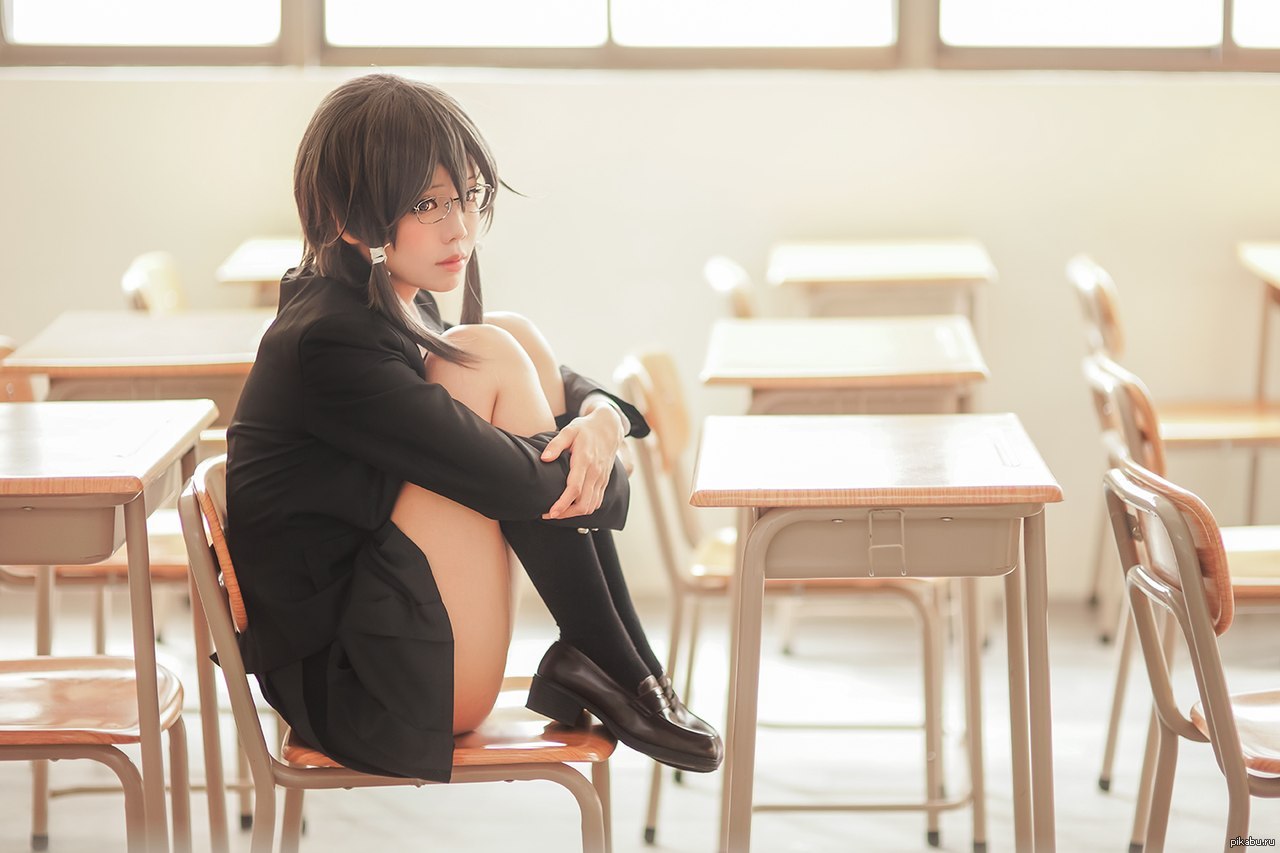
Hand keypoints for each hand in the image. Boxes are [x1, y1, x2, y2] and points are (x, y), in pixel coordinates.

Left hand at [541, 405, 626, 519]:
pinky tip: (573, 507)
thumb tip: (544, 458)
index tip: (551, 512)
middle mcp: (595, 472)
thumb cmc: (586, 429)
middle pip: (584, 503)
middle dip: (566, 514)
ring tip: (559, 513)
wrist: (609, 427)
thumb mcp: (569, 430)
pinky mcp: (604, 481)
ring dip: (575, 514)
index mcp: (585, 460)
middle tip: (550, 514)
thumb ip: (556, 444)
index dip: (563, 504)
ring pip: (591, 506)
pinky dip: (585, 509)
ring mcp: (602, 478)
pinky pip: (597, 502)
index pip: (575, 489)